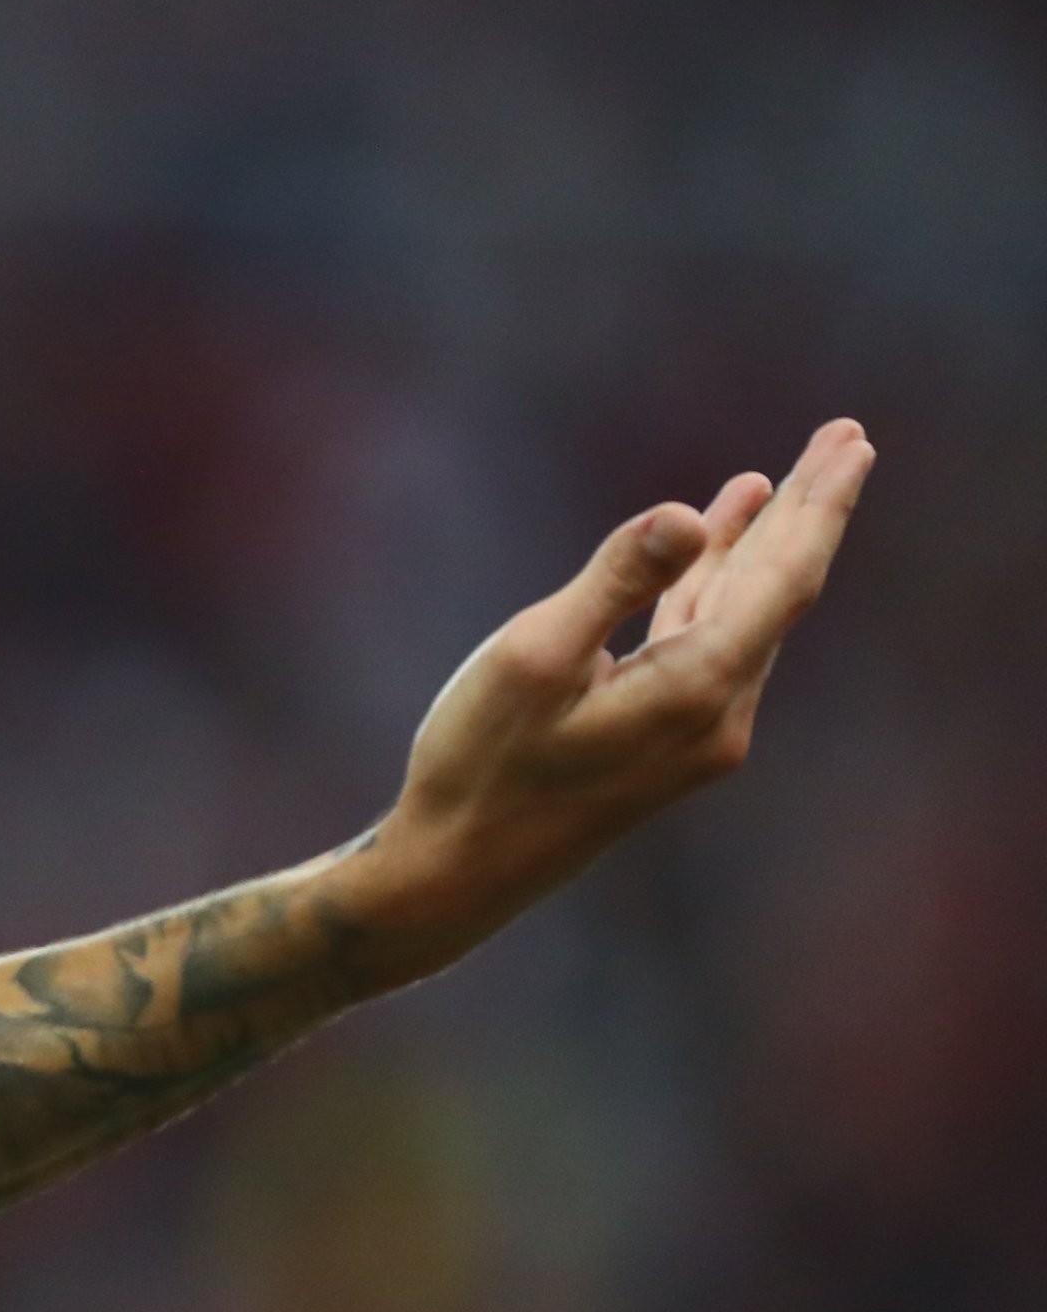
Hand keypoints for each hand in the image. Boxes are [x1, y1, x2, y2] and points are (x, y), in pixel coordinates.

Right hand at [337, 418, 873, 970]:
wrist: (457, 871)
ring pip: (746, 617)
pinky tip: (706, 554)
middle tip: (847, 439)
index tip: (853, 443)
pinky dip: (714, 589)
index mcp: (698, 688)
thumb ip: (614, 581)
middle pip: (781, 592)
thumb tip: (685, 514)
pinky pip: (709, 644)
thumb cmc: (480, 760)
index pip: (785, 579)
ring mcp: (697, 733)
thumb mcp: (534, 657)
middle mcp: (719, 714)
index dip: (821, 506)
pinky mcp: (665, 742)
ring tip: (777, 482)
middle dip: (809, 514)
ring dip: (760, 547)